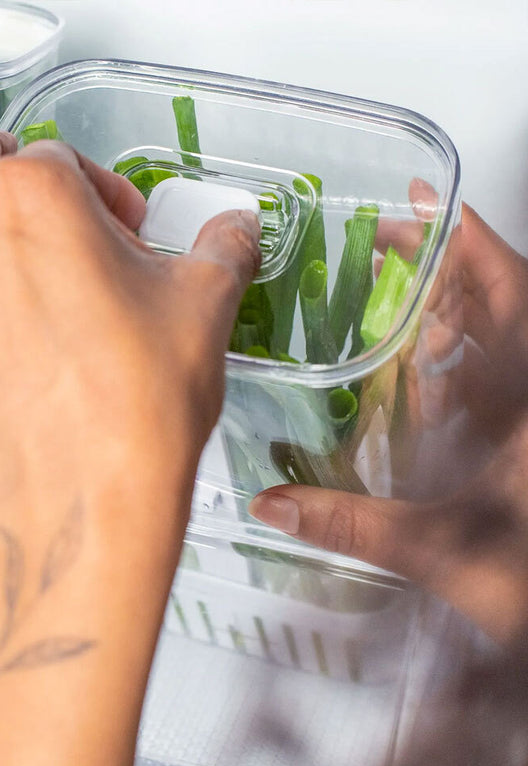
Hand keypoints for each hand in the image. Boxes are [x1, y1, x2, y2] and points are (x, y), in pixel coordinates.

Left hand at [0, 130, 260, 765]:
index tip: (127, 224)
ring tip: (21, 268)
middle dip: (0, 167)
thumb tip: (234, 231)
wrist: (85, 500)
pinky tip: (7, 334)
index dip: (101, 186)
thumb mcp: (204, 305)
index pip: (57, 156)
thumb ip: (223, 249)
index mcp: (35, 198)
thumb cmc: (138, 400)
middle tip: (45, 202)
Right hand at [249, 203, 527, 644]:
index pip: (507, 290)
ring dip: (451, 311)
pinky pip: (500, 379)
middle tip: (387, 244)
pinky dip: (462, 362)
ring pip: (502, 339)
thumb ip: (358, 527)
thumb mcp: (448, 553)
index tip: (421, 200)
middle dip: (444, 265)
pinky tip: (427, 379)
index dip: (465, 238)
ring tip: (397, 297)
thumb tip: (275, 505)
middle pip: (501, 301)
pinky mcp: (527, 436)